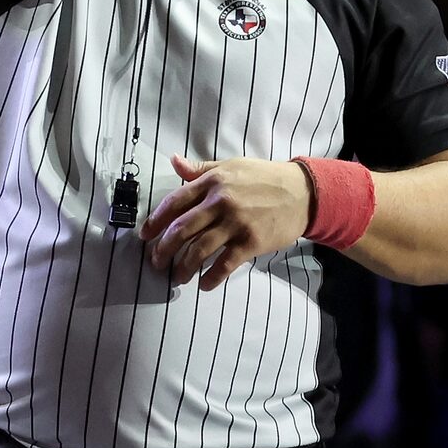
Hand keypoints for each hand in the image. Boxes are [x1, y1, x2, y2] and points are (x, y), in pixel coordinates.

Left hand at [138, 154, 311, 289]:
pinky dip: (212, 277)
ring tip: (177, 277)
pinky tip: (204, 285)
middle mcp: (220, 202)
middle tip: (156, 262)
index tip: (145, 235)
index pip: (174, 202)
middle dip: (164, 249)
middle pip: (182, 229)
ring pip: (200, 249)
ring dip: (184, 267)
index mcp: (212, 182)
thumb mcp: (230, 166)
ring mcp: (236, 223)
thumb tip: (174, 161)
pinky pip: (226, 263)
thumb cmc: (263, 178)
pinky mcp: (252, 241)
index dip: (156, 220)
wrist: (302, 192)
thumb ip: (200, 169)